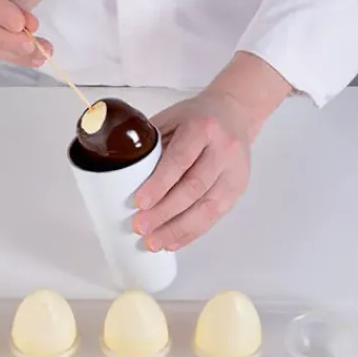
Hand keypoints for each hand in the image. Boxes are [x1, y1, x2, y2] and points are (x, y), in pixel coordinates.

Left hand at [132, 52, 291, 250]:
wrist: (235, 114)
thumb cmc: (198, 117)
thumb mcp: (172, 118)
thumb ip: (151, 143)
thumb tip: (120, 171)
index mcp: (202, 127)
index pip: (180, 159)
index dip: (159, 184)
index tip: (139, 202)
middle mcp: (223, 149)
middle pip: (193, 187)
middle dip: (164, 212)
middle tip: (141, 227)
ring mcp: (233, 172)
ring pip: (207, 208)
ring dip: (177, 229)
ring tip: (154, 242)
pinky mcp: (237, 189)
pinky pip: (215, 216)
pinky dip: (192, 232)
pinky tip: (173, 241)